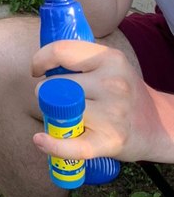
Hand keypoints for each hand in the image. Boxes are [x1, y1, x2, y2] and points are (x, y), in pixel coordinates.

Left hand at [32, 39, 160, 162]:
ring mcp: (112, 113)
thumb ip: (81, 60)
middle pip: (55, 85)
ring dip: (53, 115)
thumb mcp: (110, 65)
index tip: (38, 70)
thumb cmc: (123, 92)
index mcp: (110, 58)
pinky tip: (41, 140)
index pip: (60, 51)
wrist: (159, 125)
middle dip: (47, 93)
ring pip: (60, 111)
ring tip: (64, 117)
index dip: (40, 60)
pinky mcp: (109, 141)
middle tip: (57, 100)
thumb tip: (42, 64)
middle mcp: (112, 83)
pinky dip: (53, 145)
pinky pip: (74, 145)